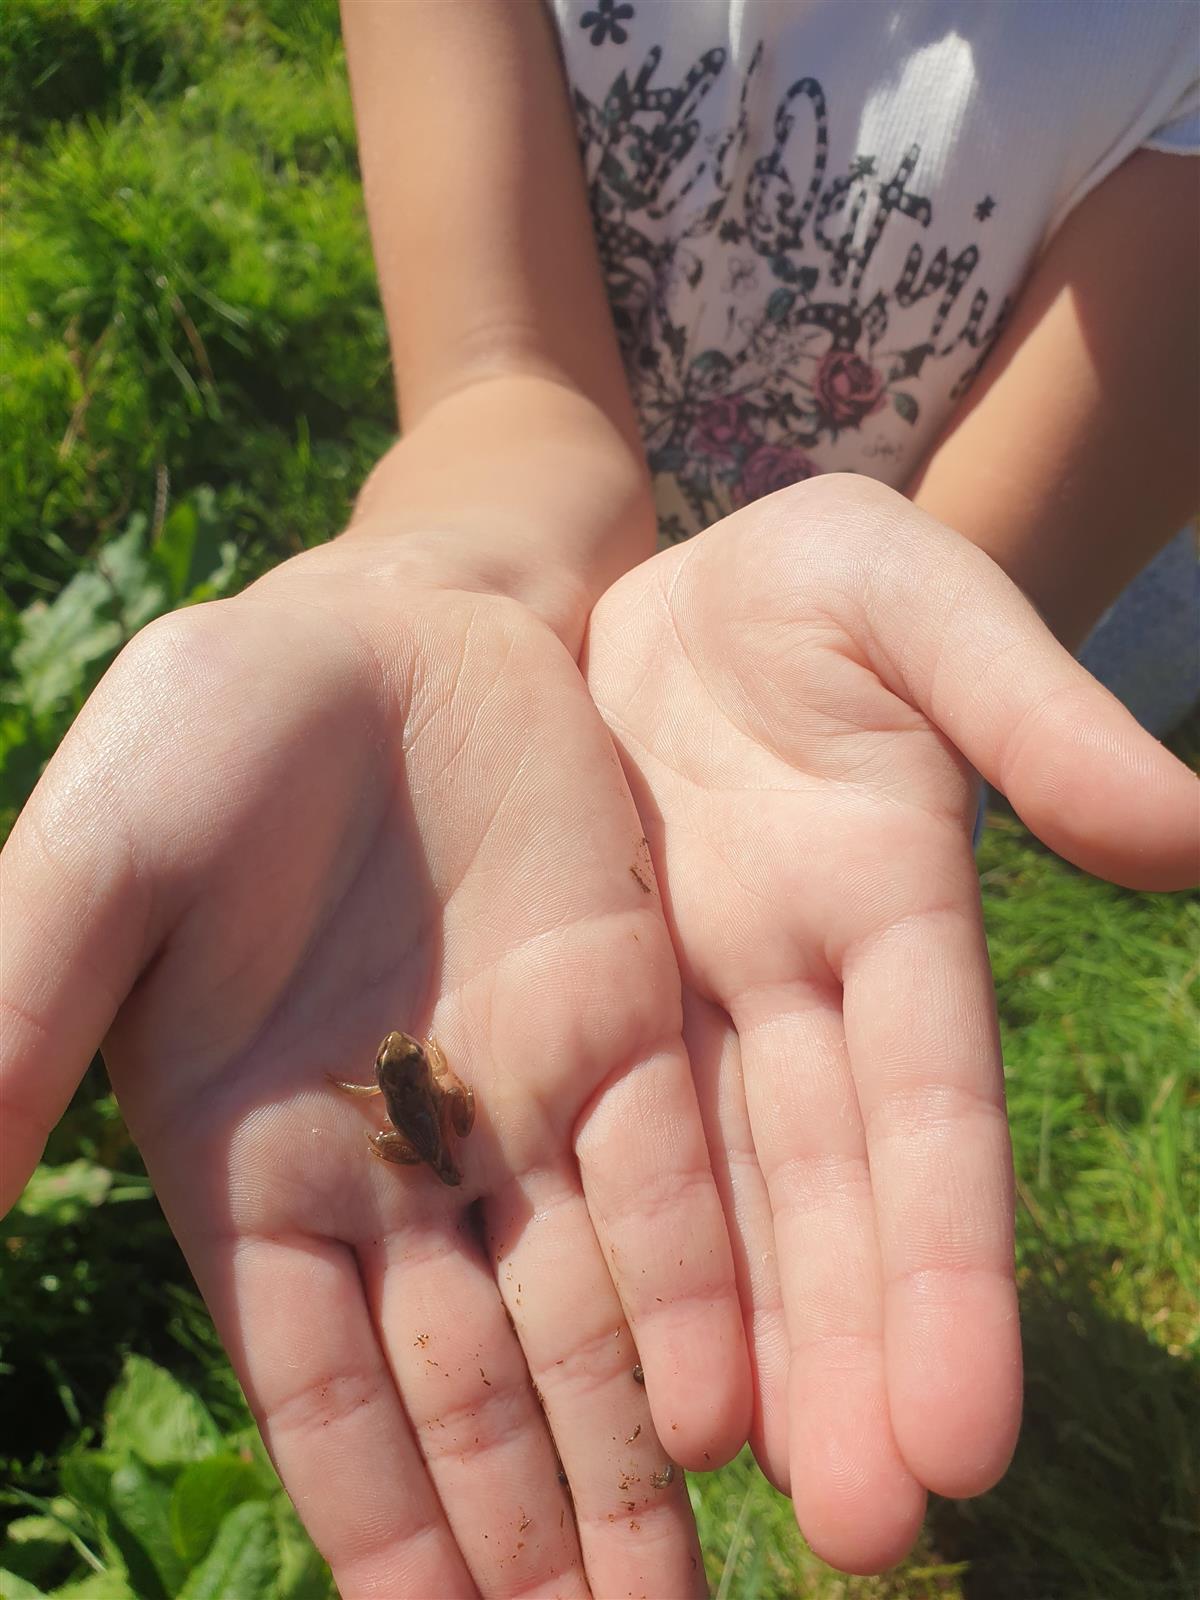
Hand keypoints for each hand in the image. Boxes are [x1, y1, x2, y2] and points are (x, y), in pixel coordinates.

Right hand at [0, 533, 750, 1597]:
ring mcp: (519, 1091)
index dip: (377, 1525)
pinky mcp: (620, 1016)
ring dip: (619, 1457)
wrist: (378, 618)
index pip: (320, 1389)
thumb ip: (17, 1022)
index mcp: (257, 1155)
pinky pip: (662, 1180)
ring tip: (668, 1597)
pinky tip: (718, 1413)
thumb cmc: (213, 732)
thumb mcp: (96, 870)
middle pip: (466, 1386)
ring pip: (576, 1312)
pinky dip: (684, 1293)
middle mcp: (397, 1156)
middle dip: (522, 1532)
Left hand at [584, 474, 1198, 1573]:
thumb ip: (1031, 714)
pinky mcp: (587, 988)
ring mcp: (686, 996)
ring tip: (748, 1498)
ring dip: (744, 1341)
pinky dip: (620, 1248)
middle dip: (852, 1355)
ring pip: (720, 1195)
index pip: (930, 1110)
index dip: (949, 1263)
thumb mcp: (916, 599)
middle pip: (828, 1193)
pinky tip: (621, 1371)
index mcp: (889, 902)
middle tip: (868, 1532)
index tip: (967, 1430)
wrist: (645, 590)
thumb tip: (1184, 836)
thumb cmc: (811, 581)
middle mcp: (795, 984)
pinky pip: (598, 1131)